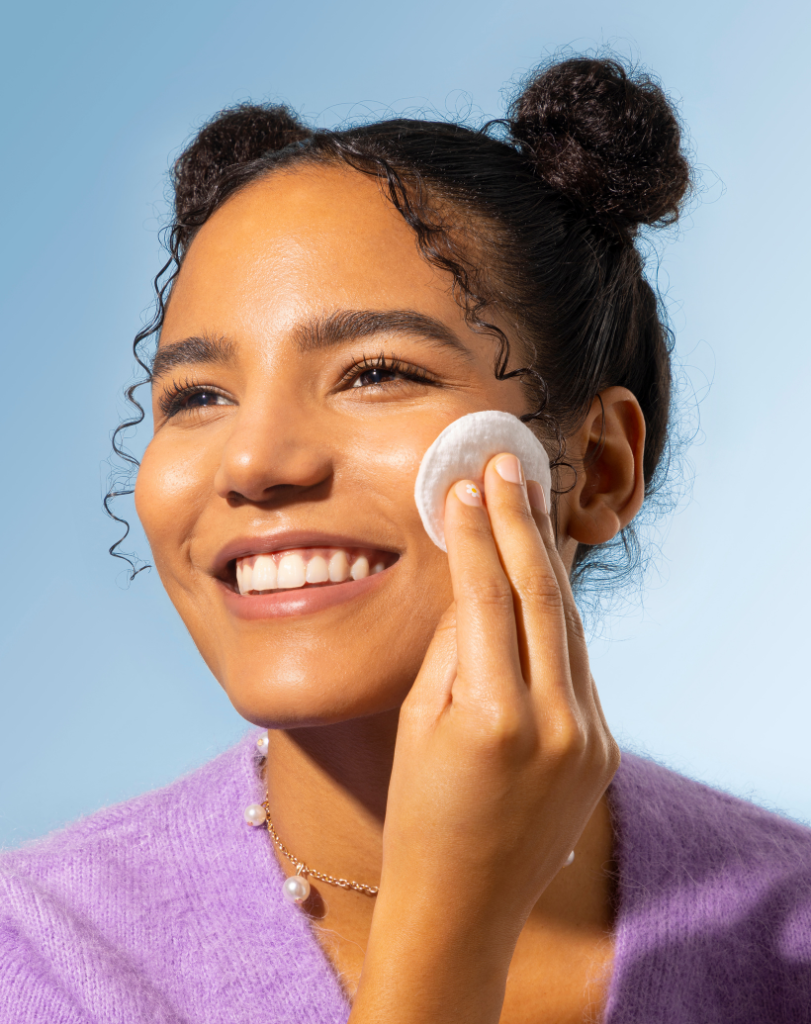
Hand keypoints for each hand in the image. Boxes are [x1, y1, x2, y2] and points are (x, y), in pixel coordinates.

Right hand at [351, 452, 619, 1023]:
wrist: (463, 904)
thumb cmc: (418, 813)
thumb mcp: (418, 721)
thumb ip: (452, 645)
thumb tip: (472, 576)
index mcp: (496, 718)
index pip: (488, 597)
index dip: (475, 534)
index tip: (462, 486)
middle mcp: (558, 724)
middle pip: (542, 596)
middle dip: (521, 522)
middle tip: (506, 466)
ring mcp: (592, 738)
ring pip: (568, 623)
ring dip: (545, 559)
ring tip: (527, 503)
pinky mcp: (605, 747)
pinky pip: (577, 663)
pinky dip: (555, 615)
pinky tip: (540, 574)